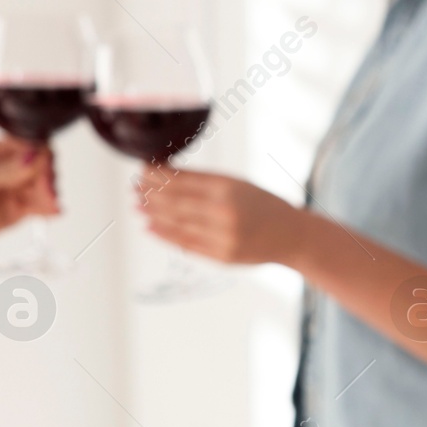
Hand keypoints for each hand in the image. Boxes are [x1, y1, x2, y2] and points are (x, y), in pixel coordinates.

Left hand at [0, 138, 56, 270]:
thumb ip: (10, 169)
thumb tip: (36, 157)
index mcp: (0, 150)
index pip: (32, 146)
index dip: (42, 156)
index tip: (43, 168)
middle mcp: (12, 167)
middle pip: (44, 166)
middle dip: (48, 177)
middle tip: (46, 189)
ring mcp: (17, 189)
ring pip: (45, 187)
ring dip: (51, 194)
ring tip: (48, 204)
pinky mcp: (21, 210)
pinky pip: (43, 206)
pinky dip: (51, 208)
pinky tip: (54, 211)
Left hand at [137, 166, 305, 264]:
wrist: (292, 236)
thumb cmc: (264, 206)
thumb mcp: (237, 184)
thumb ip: (204, 181)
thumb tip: (165, 173)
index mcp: (228, 189)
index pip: (182, 181)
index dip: (157, 176)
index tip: (142, 170)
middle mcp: (224, 213)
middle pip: (175, 202)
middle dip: (150, 194)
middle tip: (134, 188)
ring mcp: (223, 237)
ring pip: (177, 224)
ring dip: (153, 214)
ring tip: (138, 206)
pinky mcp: (222, 256)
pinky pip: (186, 244)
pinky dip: (165, 235)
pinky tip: (151, 227)